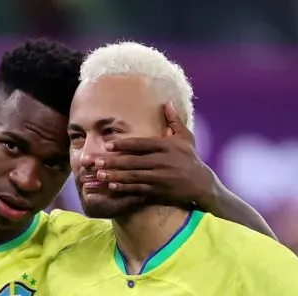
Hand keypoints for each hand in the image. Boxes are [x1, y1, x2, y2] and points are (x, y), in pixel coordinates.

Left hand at [92, 102, 213, 206]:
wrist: (201, 184)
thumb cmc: (190, 158)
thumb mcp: (186, 137)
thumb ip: (174, 121)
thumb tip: (168, 103)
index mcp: (166, 146)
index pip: (141, 144)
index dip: (123, 144)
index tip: (108, 145)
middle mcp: (162, 161)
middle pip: (133, 161)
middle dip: (113, 161)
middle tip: (96, 161)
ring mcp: (160, 177)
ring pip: (133, 176)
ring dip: (115, 175)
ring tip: (99, 175)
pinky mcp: (159, 191)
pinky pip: (138, 189)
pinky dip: (125, 188)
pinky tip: (112, 186)